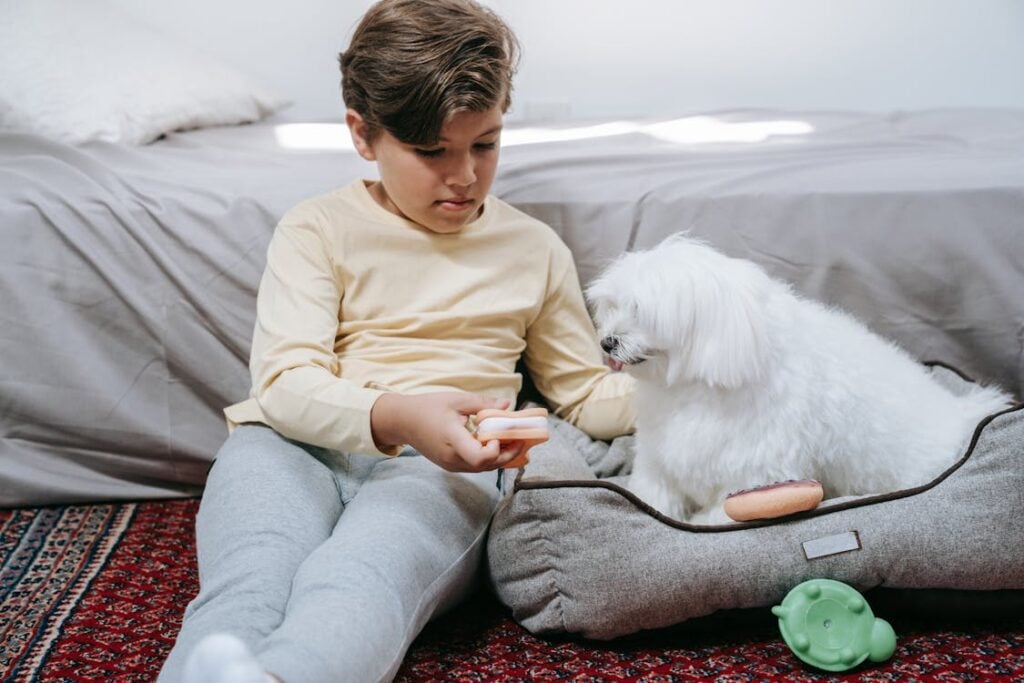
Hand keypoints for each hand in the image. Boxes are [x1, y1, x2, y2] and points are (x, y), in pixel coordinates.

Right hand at [370, 391, 523, 471]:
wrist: (404, 421)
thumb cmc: (429, 407)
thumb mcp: (457, 400)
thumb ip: (483, 404)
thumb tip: (507, 407)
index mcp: (452, 439)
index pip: (480, 457)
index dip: (495, 449)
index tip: (499, 434)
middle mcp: (452, 458)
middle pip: (487, 466)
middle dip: (508, 454)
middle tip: (521, 439)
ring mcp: (451, 464)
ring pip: (483, 469)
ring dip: (500, 457)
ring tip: (512, 441)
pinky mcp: (451, 465)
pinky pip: (475, 466)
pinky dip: (489, 458)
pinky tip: (497, 444)